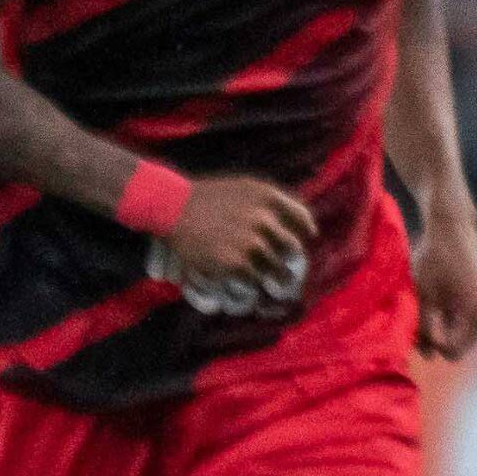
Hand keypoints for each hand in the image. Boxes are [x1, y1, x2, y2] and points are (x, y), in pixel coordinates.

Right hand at [161, 175, 315, 298]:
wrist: (170, 206)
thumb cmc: (203, 197)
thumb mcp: (243, 187)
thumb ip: (268, 202)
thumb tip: (292, 223)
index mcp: (268, 198)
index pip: (302, 218)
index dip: (306, 231)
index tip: (306, 238)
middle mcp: (265, 220)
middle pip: (292, 248)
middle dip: (290, 259)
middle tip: (287, 268)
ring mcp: (251, 243)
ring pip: (276, 269)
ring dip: (277, 280)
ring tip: (278, 288)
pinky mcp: (236, 263)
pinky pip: (256, 280)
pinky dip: (255, 285)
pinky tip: (250, 286)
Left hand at [411, 203, 476, 359]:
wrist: (453, 229)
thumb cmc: (433, 259)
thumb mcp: (422, 295)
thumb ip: (424, 328)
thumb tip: (429, 357)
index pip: (453, 352)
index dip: (430, 343)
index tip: (417, 324)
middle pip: (459, 346)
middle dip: (438, 337)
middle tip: (420, 313)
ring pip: (462, 337)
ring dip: (443, 328)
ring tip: (431, 303)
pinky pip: (467, 326)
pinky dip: (451, 320)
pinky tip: (440, 301)